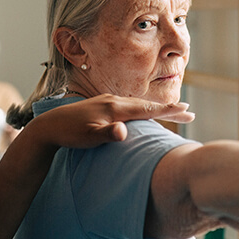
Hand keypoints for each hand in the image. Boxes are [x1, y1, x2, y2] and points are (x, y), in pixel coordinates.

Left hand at [32, 93, 194, 148]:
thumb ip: (106, 134)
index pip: (148, 109)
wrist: (48, 126)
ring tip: (172, 111)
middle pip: (147, 104)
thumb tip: (123, 132)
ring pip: (138, 105)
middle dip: (168, 108)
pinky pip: (129, 107)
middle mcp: (114, 101)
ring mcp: (107, 102)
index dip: (168, 111)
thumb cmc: (69, 134)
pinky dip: (143, 110)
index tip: (187, 111)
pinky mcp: (102, 107)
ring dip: (156, 108)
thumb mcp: (88, 137)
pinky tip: (144, 115)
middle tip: (189, 111)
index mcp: (115, 108)